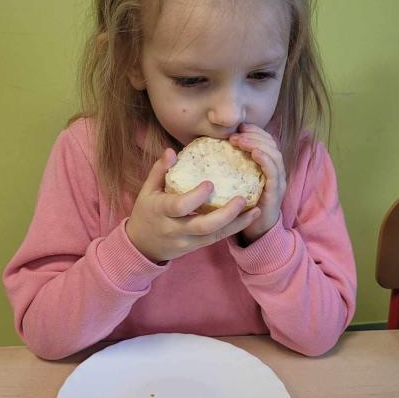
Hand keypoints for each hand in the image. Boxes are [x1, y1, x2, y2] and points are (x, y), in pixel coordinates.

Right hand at [125, 148, 261, 262]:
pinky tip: (249, 218)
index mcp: (161, 211)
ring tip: (256, 210)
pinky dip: (234, 229)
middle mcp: (175, 229)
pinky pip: (217, 239)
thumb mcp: (147, 190)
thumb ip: (160, 170)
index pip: (180, 206)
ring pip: (214, 236)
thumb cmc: (146, 211)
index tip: (210, 184)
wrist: (142, 245)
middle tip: (241, 199)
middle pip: (203, 226)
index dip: (196, 197)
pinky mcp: (196, 247)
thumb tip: (172, 150)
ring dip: (237, 224)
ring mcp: (187, 241)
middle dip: (225, 214)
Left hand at [229, 124, 285, 243]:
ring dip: (257, 144)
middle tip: (236, 133)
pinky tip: (254, 153)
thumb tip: (208, 149)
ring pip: (274, 154)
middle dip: (255, 134)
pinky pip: (273, 172)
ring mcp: (277, 181)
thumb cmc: (241, 206)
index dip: (254, 131)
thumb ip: (230, 166)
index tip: (239, 126)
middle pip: (271, 144)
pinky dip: (265, 159)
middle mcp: (275, 171)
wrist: (254, 232)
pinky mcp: (275, 193)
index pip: (266, 141)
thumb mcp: (236, 182)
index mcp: (267, 166)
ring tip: (240, 140)